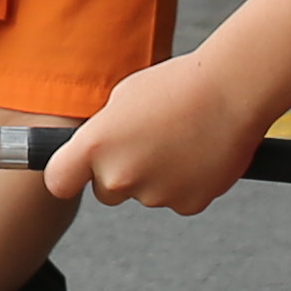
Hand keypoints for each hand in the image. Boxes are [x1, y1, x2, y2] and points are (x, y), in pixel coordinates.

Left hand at [44, 51, 276, 216]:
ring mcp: (154, 195)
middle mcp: (119, 176)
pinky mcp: (187, 205)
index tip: (75, 173)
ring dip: (158, 176)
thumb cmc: (179, 85)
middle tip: (148, 143)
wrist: (232, 91)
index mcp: (95, 145)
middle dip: (121, 174)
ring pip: (146, 194)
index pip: (58, 181)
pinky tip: (199, 154)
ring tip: (181, 140)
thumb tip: (101, 150)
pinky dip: (187, 184)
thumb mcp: (124, 98)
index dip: (68, 177)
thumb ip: (104, 131)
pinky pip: (178, 199)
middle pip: (106, 192)